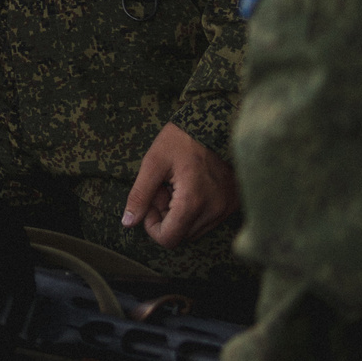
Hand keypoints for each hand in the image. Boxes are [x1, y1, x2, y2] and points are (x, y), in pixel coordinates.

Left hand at [122, 122, 240, 247]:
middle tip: (165, 189)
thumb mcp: (153, 162)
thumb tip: (128, 223)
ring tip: (178, 186)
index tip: (152, 201)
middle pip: (181, 235)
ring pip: (195, 230)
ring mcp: (226, 208)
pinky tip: (193, 186)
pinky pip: (209, 221)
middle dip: (166, 217)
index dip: (152, 225)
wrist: (213, 121)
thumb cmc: (181, 139)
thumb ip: (140, 195)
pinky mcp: (233, 203)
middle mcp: (214, 210)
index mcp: (192, 201)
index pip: (168, 239)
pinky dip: (197, 210)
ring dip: (181, 215)